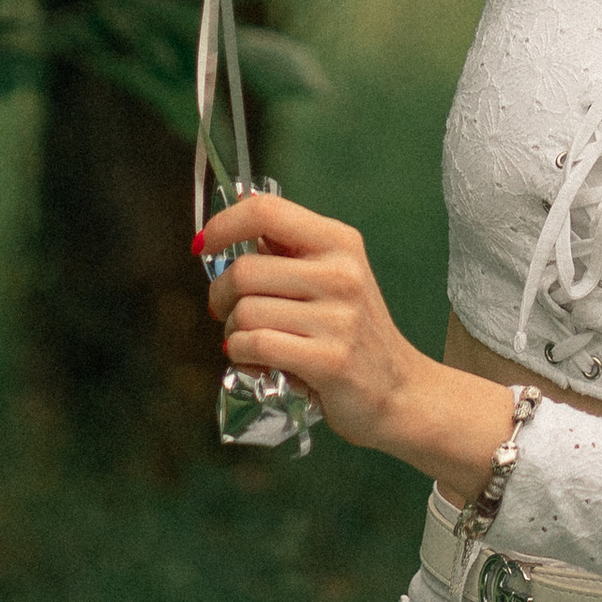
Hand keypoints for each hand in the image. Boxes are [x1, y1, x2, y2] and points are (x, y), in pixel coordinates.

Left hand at [200, 191, 507, 487]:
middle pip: (245, 269)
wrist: (398, 389)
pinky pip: (256, 346)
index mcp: (338, 241)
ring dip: (232, 333)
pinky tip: (255, 362)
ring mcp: (337, 316)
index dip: (224, 225)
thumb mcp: (333, 276)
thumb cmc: (354, 332)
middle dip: (220, 295)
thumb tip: (234, 232)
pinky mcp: (328, 359)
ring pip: (245, 312)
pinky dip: (241, 355)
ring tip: (248, 342)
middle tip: (224, 311)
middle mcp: (340, 272)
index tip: (203, 245)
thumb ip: (289, 253)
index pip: (266, 211)